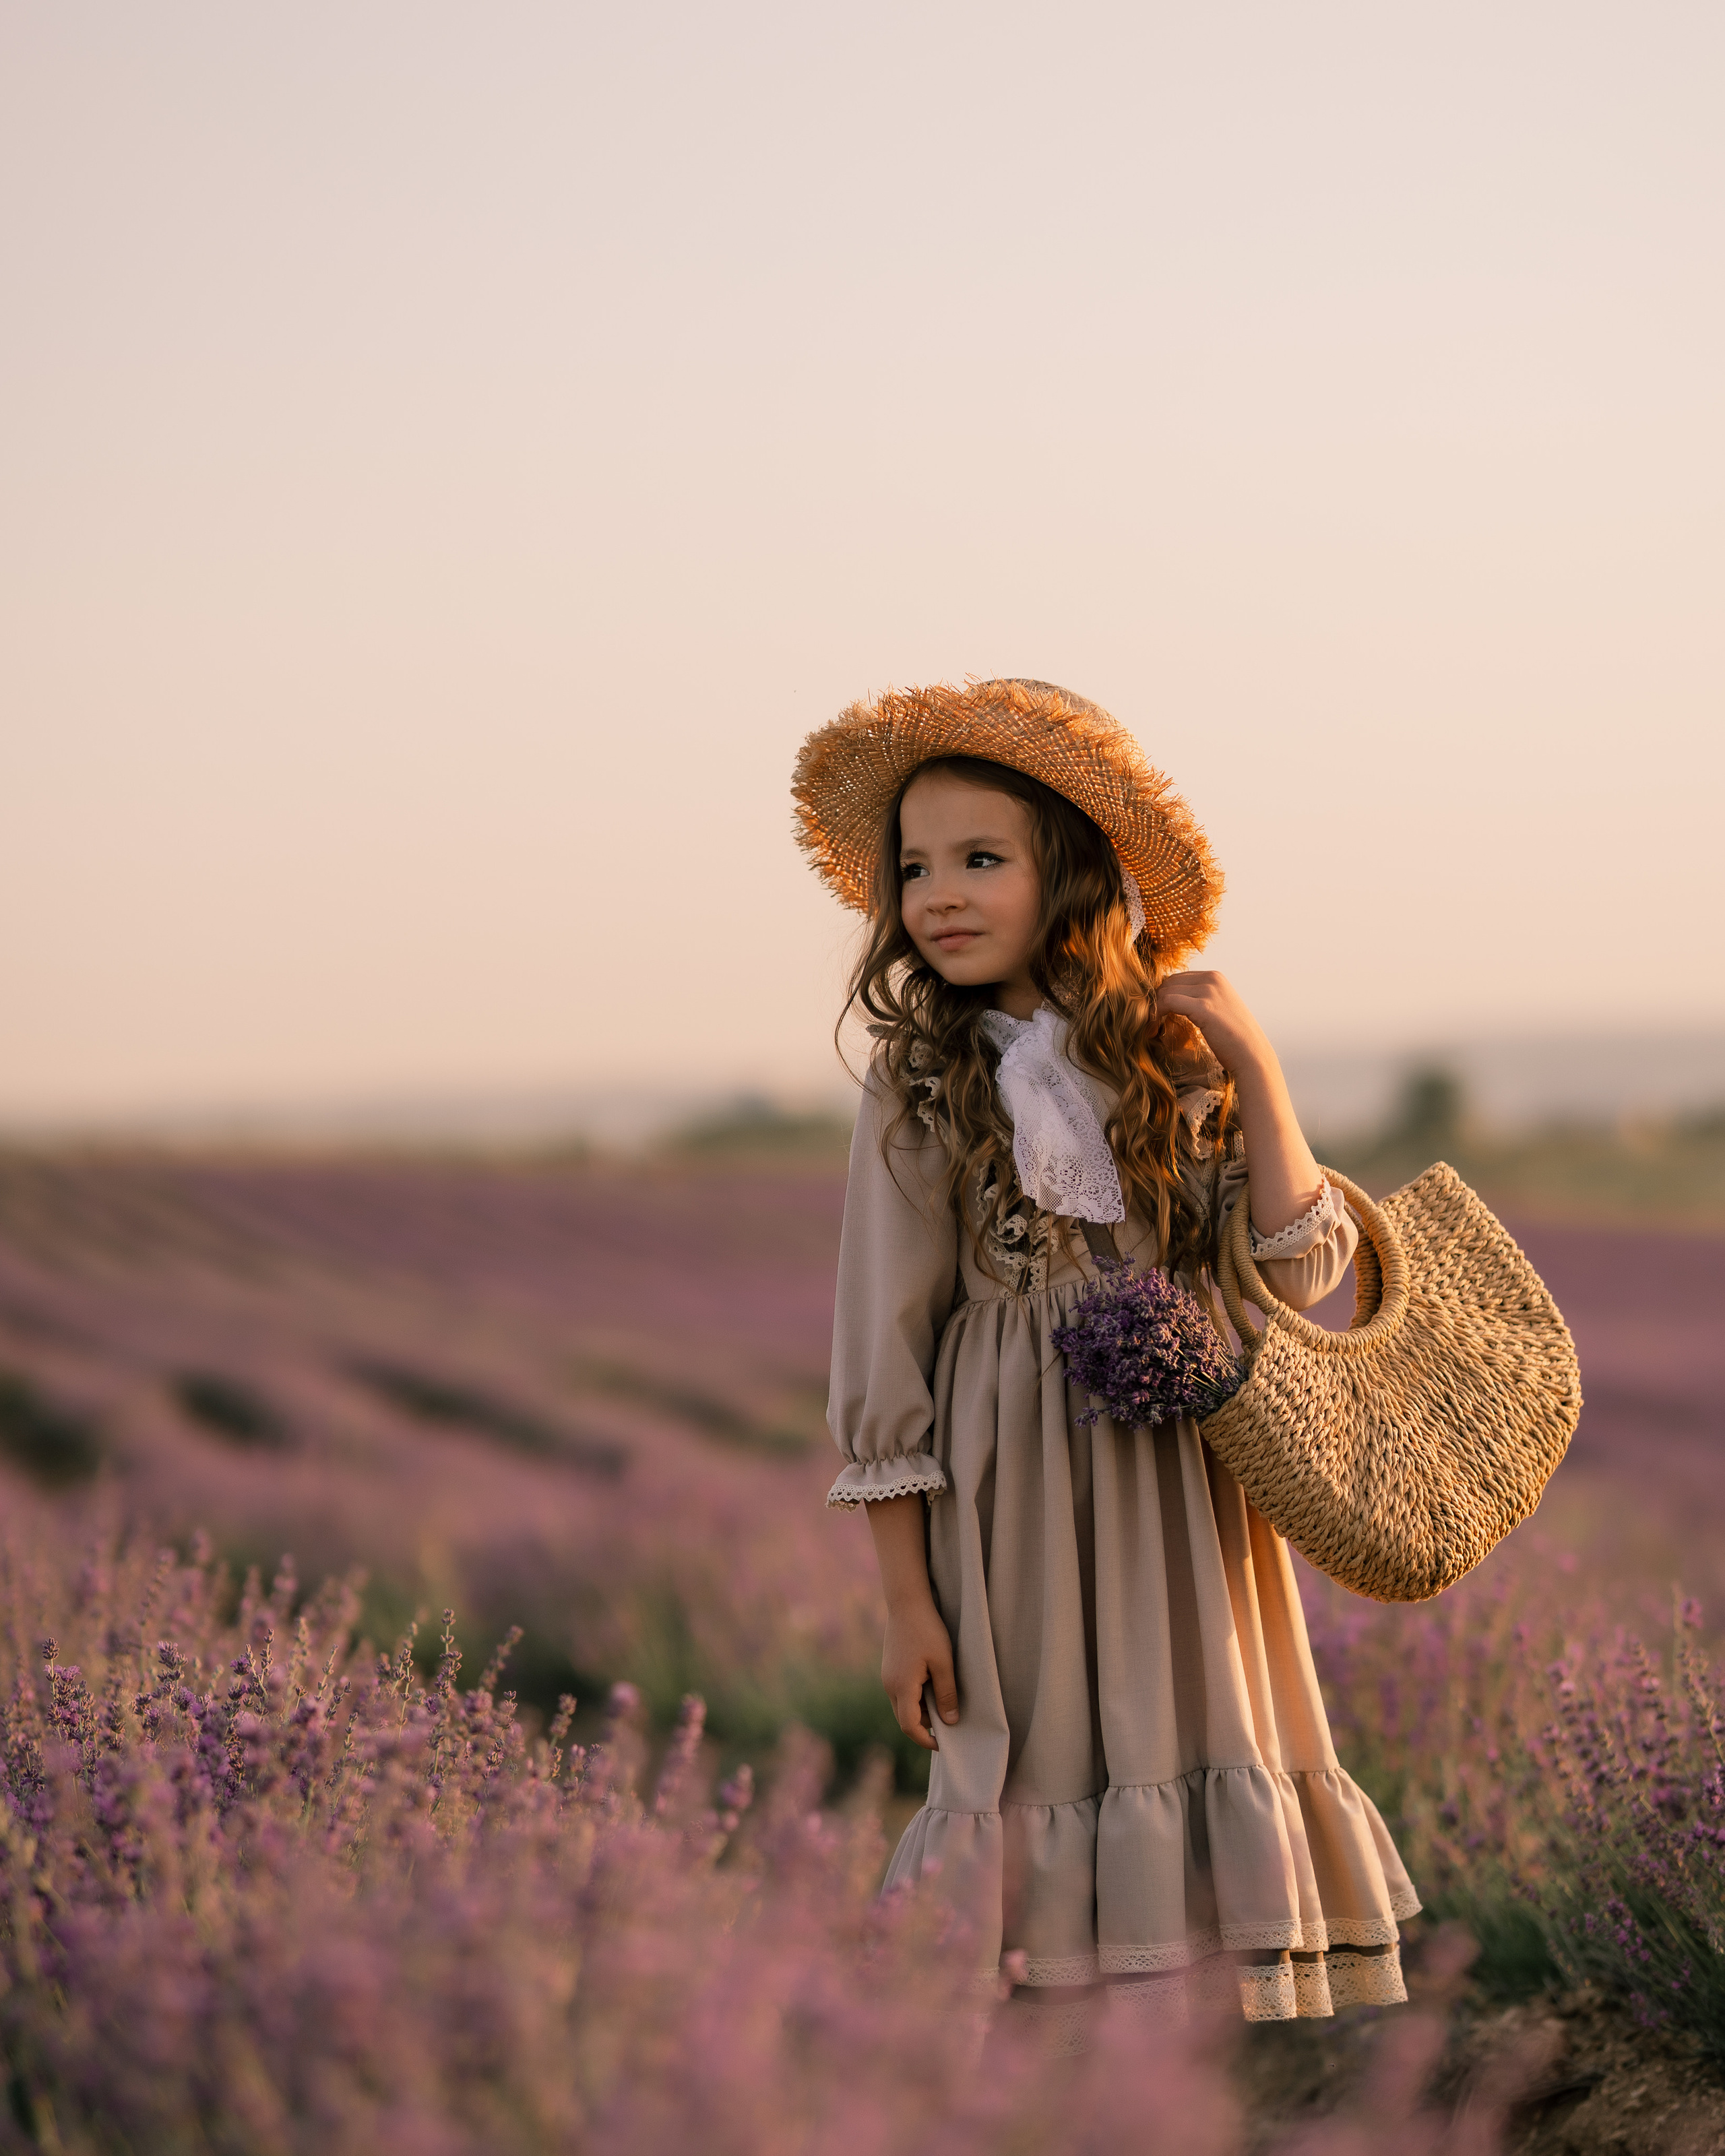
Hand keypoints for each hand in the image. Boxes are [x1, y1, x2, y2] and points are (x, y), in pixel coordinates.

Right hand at [881, 1597, 957, 1750]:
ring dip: (920, 1711)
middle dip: (924, 1727)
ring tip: (942, 1702)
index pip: (910, 1726)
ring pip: (902, 1705)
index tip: (943, 1744)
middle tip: (947, 1724)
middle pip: (904, 1719)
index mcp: (901, 1687)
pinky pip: (900, 1692)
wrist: (906, 1602)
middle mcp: (889, 1685)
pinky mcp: (889, 1668)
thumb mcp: (943, 1663)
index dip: (925, 1740)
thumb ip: (946, 1694)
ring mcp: (886, 1676)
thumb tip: (950, 1722)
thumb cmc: (928, 1630)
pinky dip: (915, 1698)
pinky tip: (931, 1686)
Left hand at [1154, 970, 1272, 1081]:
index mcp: (1216, 977)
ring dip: (1153, 1010)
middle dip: (1156, 1002)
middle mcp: (1213, 978)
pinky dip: (1155, 1015)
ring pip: (1165, 991)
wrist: (1252, 1055)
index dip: (1163, 996)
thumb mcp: (1217, 1011)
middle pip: (1169, 983)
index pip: (1177, 979)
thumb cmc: (1233, 1039)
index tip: (1157, 1015)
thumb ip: (1199, 1001)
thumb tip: (1171, 1001)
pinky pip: (1167, 1002)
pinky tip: (1154, 1030)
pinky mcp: (1204, 1006)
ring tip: (1152, 1029)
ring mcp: (1209, 990)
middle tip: (1151, 1023)